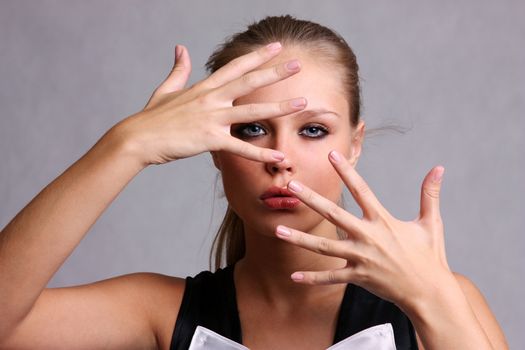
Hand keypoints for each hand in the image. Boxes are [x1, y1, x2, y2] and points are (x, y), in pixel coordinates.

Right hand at [113, 43, 306, 165]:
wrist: (138, 138)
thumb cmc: (152, 117)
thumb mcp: (166, 89)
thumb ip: (178, 69)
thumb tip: (180, 49)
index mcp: (204, 87)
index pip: (235, 67)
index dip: (257, 56)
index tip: (275, 47)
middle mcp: (211, 99)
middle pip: (249, 82)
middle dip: (275, 72)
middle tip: (298, 64)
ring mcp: (211, 118)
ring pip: (252, 112)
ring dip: (279, 108)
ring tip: (302, 104)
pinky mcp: (209, 140)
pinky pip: (240, 147)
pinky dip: (261, 153)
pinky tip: (279, 156)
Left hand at [275, 150, 451, 310]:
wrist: (430, 293)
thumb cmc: (430, 257)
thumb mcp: (432, 223)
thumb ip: (430, 195)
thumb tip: (439, 168)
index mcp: (383, 221)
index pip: (361, 190)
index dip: (346, 171)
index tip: (332, 154)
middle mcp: (368, 237)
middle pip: (333, 214)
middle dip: (311, 199)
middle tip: (291, 186)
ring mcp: (360, 258)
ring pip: (323, 247)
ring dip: (299, 239)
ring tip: (278, 230)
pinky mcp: (357, 276)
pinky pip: (331, 277)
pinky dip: (313, 277)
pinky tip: (294, 276)